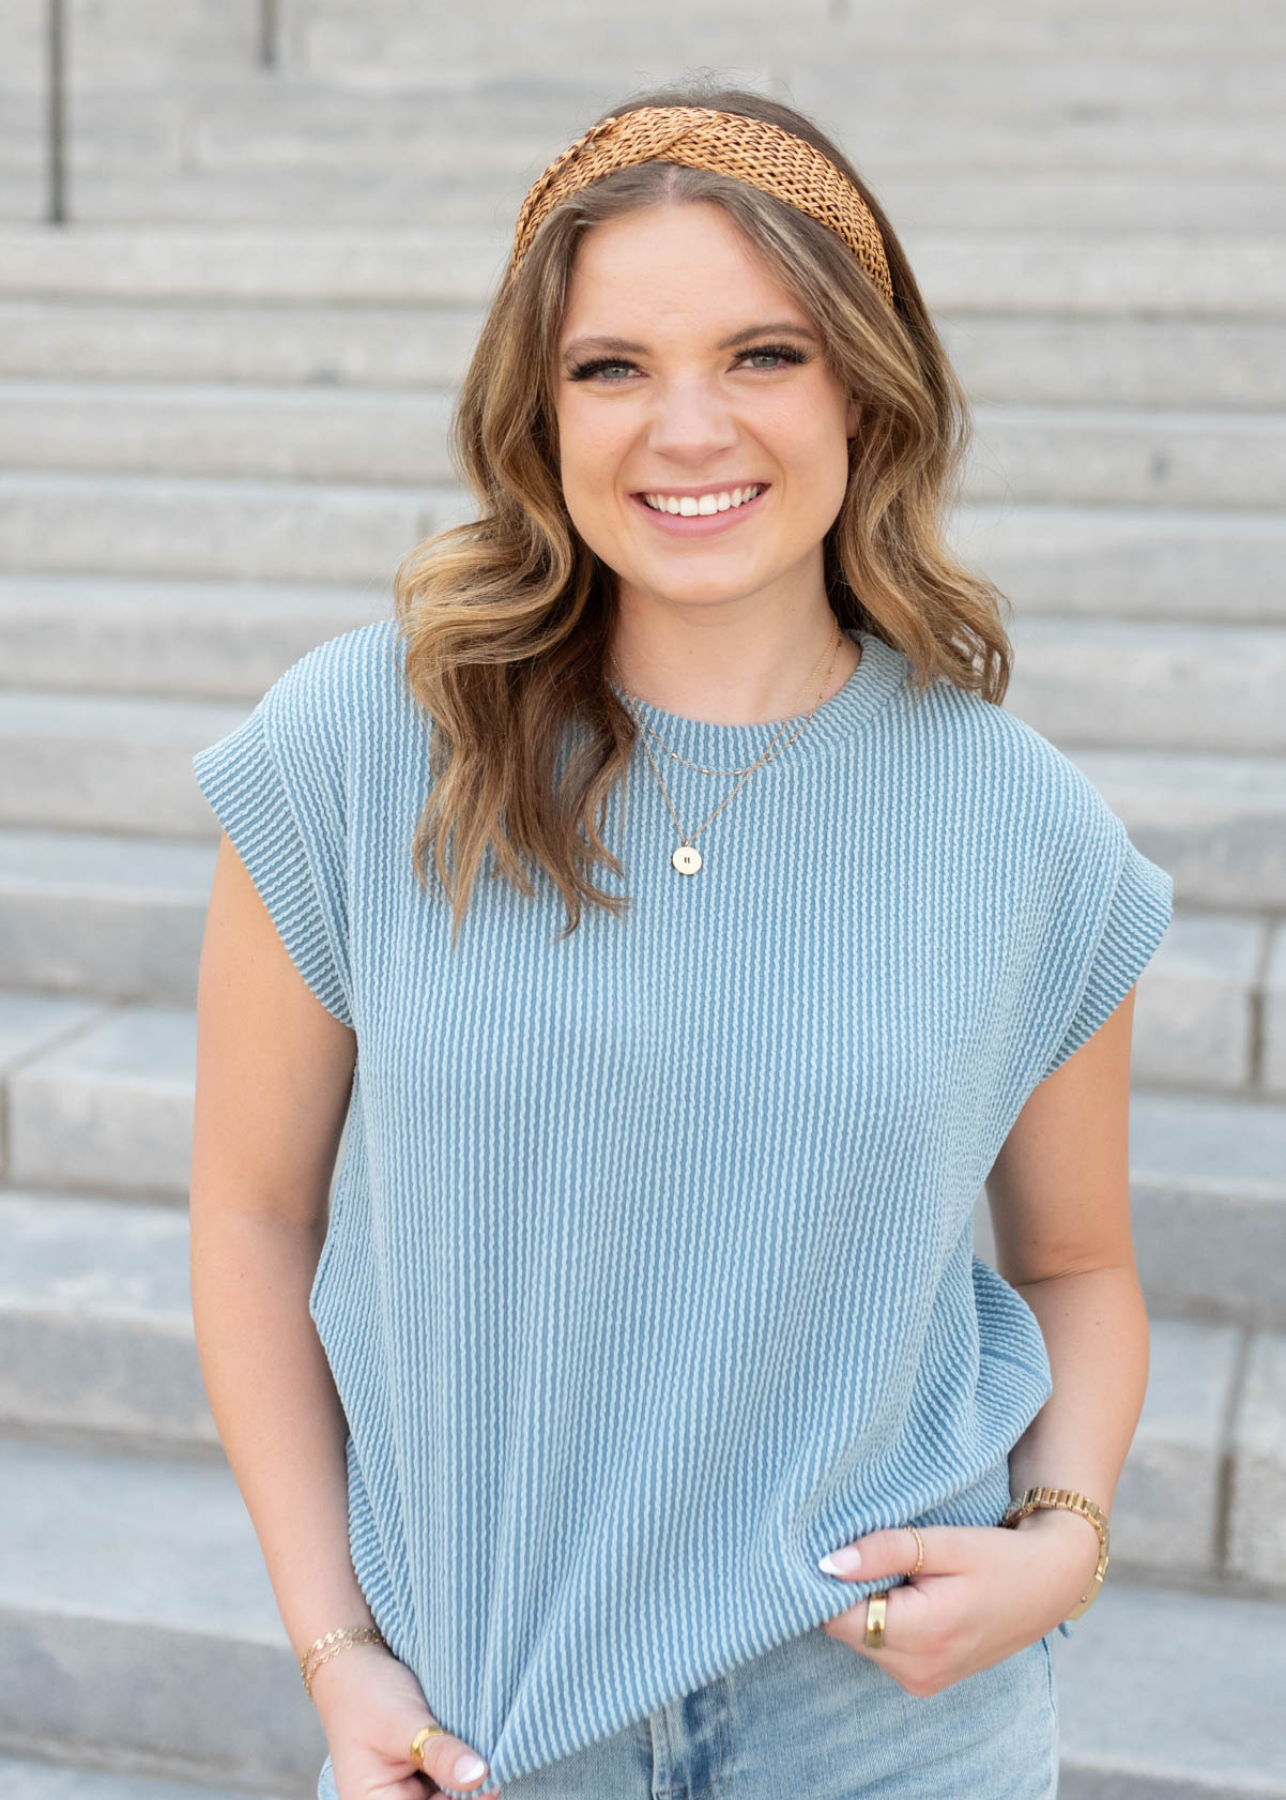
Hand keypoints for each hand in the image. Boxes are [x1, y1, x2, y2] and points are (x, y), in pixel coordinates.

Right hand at [310, 1639, 496, 1796]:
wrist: (354, 1663)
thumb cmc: (366, 1694)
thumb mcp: (402, 1723)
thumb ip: (439, 1753)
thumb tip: (478, 1777)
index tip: (491, 1782)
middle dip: (467, 1790)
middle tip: (489, 1762)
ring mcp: (405, 1790)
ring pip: (449, 1794)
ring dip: (467, 1778)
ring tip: (479, 1750)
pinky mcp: (419, 1773)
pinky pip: (448, 1780)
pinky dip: (462, 1766)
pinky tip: (472, 1749)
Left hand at [817, 1511, 1099, 1696]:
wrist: (1048, 1585)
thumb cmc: (997, 1557)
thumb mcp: (944, 1543)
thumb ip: (884, 1551)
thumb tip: (828, 1564)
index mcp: (922, 1635)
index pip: (837, 1618)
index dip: (831, 1583)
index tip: (844, 1550)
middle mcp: (918, 1671)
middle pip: (846, 1630)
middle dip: (850, 1594)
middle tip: (879, 1557)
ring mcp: (922, 1683)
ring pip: (861, 1641)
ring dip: (869, 1607)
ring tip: (904, 1576)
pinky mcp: (925, 1682)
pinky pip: (881, 1650)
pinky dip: (884, 1622)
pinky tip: (910, 1596)